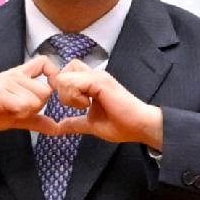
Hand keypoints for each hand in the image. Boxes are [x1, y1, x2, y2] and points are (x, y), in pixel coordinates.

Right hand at [0, 57, 62, 149]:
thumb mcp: (17, 116)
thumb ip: (37, 119)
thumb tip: (58, 129)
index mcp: (18, 75)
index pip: (45, 62)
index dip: (53, 76)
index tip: (49, 92)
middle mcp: (13, 74)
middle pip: (46, 90)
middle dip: (38, 107)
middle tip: (19, 110)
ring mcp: (5, 82)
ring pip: (36, 100)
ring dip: (26, 112)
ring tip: (9, 110)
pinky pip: (23, 106)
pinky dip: (17, 114)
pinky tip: (4, 112)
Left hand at [47, 55, 164, 149]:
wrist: (140, 126)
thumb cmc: (122, 125)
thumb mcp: (90, 124)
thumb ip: (74, 123)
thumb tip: (59, 127)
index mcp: (91, 84)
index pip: (66, 74)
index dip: (61, 88)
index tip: (69, 104)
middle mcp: (94, 76)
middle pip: (63, 71)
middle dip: (62, 90)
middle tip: (75, 105)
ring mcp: (97, 76)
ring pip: (64, 77)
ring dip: (68, 95)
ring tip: (84, 106)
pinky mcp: (100, 81)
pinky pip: (73, 82)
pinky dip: (74, 96)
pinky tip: (87, 105)